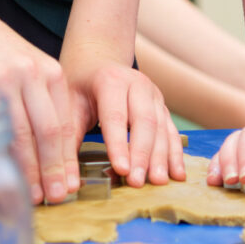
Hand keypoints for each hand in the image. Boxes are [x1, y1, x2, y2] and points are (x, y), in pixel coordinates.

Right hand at [0, 11, 75, 205]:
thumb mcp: (27, 65)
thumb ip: (39, 99)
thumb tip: (46, 149)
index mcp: (49, 71)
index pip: (65, 123)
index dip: (68, 157)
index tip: (71, 182)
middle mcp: (30, 75)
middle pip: (49, 132)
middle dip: (55, 170)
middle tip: (58, 196)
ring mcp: (2, 82)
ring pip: (22, 136)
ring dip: (29, 170)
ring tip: (34, 194)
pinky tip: (3, 174)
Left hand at [64, 55, 183, 188]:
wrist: (98, 61)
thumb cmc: (81, 87)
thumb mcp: (69, 105)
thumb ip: (68, 136)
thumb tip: (66, 175)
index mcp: (110, 80)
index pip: (115, 116)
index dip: (119, 144)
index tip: (121, 169)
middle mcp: (137, 83)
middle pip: (144, 121)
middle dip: (142, 154)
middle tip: (137, 182)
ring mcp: (153, 94)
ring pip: (161, 127)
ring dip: (161, 157)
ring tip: (157, 182)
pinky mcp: (162, 106)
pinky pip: (171, 130)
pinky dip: (176, 153)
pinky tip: (177, 174)